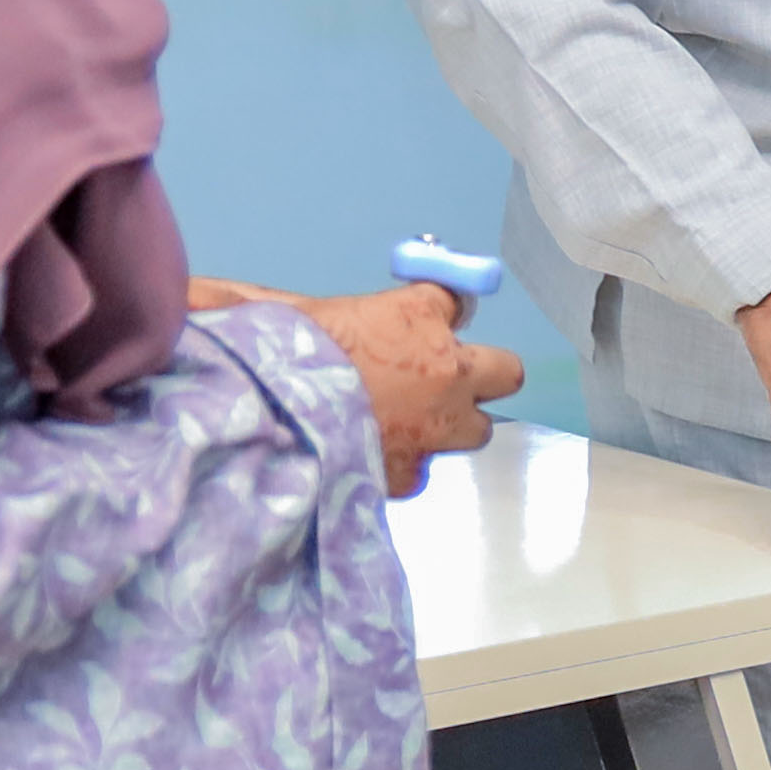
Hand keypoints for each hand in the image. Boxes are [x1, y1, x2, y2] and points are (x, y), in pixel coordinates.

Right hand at [192, 276, 519, 496]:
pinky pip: (425, 468)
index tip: (423, 321)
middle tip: (446, 376)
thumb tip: (288, 297)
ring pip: (476, 429)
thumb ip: (324, 309)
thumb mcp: (293, 310)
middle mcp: (445, 370)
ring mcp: (438, 426)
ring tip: (407, 423)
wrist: (265, 421)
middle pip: (506, 370)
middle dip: (482, 374)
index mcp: (418, 315)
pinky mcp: (414, 471)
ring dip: (450, 423)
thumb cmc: (276, 353)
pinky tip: (372, 454)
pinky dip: (405, 462)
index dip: (437, 314)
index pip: (455, 299)